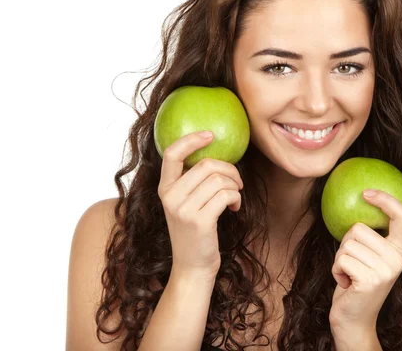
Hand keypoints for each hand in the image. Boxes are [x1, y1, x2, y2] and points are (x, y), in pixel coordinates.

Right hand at [157, 131, 243, 279]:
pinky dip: (236, 198)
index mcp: (164, 188)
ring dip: (235, 185)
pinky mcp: (200, 221)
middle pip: (207, 164)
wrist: (192, 266)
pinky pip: (227, 194)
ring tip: (234, 197)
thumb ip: (191, 182)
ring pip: (220, 179)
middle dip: (230, 169)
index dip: (191, 139)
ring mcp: (183, 209)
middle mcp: (170, 197)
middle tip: (237, 181)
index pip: (171, 153)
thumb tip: (215, 154)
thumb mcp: (184, 204)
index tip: (210, 134)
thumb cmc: (195, 232)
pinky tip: (234, 207)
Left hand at [329, 189, 401, 335]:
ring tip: (350, 274)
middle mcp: (398, 259)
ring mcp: (386, 270)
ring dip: (340, 259)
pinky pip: (341, 259)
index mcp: (401, 250)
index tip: (366, 192)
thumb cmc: (356, 283)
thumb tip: (359, 200)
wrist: (354, 319)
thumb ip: (372, 237)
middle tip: (353, 264)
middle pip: (359, 228)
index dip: (385, 199)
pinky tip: (345, 283)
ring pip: (347, 244)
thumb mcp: (370, 257)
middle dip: (346, 244)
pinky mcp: (370, 279)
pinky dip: (336, 270)